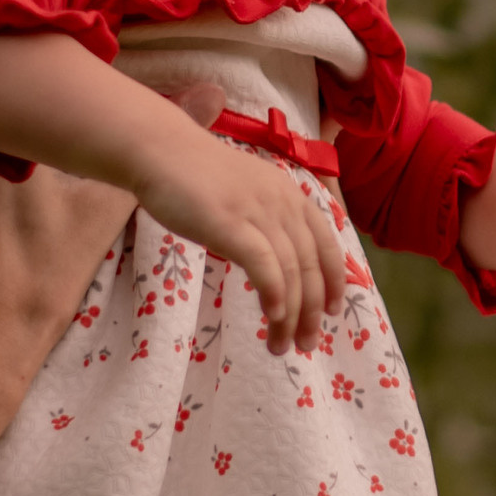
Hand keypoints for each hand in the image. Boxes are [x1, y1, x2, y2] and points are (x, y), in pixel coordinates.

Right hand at [127, 115, 347, 355]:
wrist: (160, 151)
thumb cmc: (198, 176)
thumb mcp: (248, 194)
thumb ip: (268, 220)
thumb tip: (280, 262)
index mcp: (292, 195)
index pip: (327, 245)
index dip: (334, 282)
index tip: (331, 311)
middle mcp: (283, 203)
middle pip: (311, 266)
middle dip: (312, 311)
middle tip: (306, 344)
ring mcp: (257, 212)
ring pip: (290, 271)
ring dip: (291, 315)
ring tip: (281, 345)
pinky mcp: (230, 223)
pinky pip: (263, 263)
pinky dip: (273, 292)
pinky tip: (272, 316)